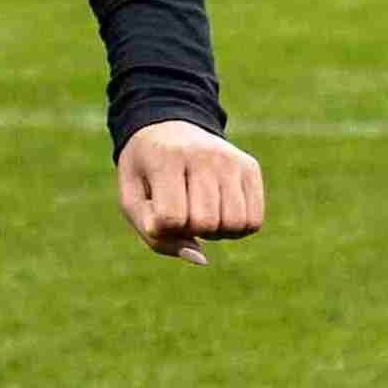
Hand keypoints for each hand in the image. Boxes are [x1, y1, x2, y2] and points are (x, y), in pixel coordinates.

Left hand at [115, 121, 263, 266]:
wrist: (166, 128)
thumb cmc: (146, 173)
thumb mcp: (133, 201)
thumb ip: (157, 238)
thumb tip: (202, 260)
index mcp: (166, 159)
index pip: (172, 218)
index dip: (162, 228)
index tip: (156, 212)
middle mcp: (204, 155)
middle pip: (206, 223)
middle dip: (190, 229)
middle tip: (180, 211)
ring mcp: (231, 160)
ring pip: (236, 224)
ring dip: (216, 232)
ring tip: (201, 213)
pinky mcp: (250, 167)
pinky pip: (254, 221)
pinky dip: (236, 229)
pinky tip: (220, 213)